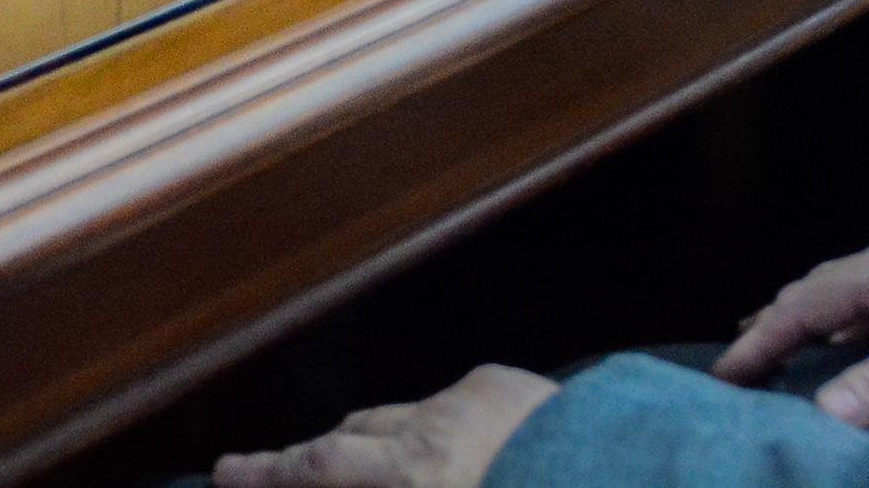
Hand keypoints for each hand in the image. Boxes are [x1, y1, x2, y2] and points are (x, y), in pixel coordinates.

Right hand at [215, 366, 555, 486]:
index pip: (320, 469)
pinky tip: (468, 450)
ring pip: (408, 418)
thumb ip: (406, 477)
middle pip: (352, 436)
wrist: (643, 480)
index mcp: (419, 474)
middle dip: (313, 457)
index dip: (267, 473)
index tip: (225, 473)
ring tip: (389, 475)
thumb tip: (359, 469)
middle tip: (279, 473)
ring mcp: (477, 402)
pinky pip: (463, 401)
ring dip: (390, 447)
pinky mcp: (517, 389)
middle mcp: (437, 430)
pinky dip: (449, 424)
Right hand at [714, 218, 868, 426]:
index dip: (759, 344)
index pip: (800, 308)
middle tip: (742, 364)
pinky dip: (846, 322)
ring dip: (806, 321)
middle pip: (810, 292)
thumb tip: (827, 414)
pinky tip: (858, 336)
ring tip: (784, 346)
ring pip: (840, 293)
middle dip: (771, 326)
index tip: (723, 375)